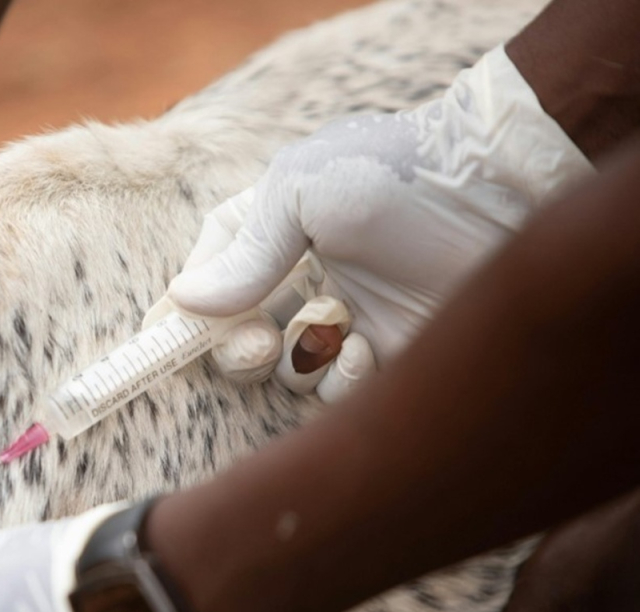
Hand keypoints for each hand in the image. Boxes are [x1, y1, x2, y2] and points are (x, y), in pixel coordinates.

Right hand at [162, 44, 590, 401]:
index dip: (175, 320)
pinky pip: (341, 394)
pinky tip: (367, 348)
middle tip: (257, 343)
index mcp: (268, 234)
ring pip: (288, 372)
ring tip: (335, 329)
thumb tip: (183, 304)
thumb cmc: (392, 175)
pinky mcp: (386, 353)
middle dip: (235, 351)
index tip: (155, 348)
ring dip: (300, 361)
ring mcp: (344, 319)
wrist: (499, 189)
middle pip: (236, 342)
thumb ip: (244, 253)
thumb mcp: (301, 192)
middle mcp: (300, 280)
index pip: (204, 285)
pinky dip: (343, 380)